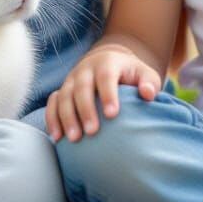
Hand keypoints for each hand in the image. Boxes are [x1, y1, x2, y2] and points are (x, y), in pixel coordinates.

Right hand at [46, 44, 160, 142]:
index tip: (112, 114)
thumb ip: (149, 82)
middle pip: (82, 88)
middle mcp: (85, 69)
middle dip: (86, 110)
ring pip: (64, 96)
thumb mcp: (144, 73)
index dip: (108, 94)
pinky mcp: (62, 90)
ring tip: (74, 139)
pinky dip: (52, 119)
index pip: (106, 77)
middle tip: (92, 131)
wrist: (108, 62)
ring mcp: (71, 79)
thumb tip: (148, 94)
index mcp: (107, 63)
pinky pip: (52, 103)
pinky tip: (57, 137)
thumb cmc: (130, 74)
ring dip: (67, 117)